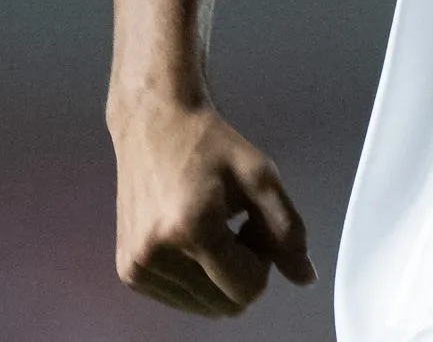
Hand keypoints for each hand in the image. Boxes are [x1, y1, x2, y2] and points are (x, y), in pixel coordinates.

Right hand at [111, 97, 313, 314]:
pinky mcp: (126, 273)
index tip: (256, 227)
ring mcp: (135, 269)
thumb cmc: (212, 146)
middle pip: (225, 304)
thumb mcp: (261, 178)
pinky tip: (194, 239)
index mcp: (192, 231)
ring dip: (220, 277)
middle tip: (239, 228)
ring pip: (203, 306)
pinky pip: (180, 299)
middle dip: (243, 273)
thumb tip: (306, 278)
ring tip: (216, 230)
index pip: (245, 290)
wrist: (154, 126)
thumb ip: (287, 230)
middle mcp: (156, 257)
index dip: (264, 264)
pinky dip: (197, 278)